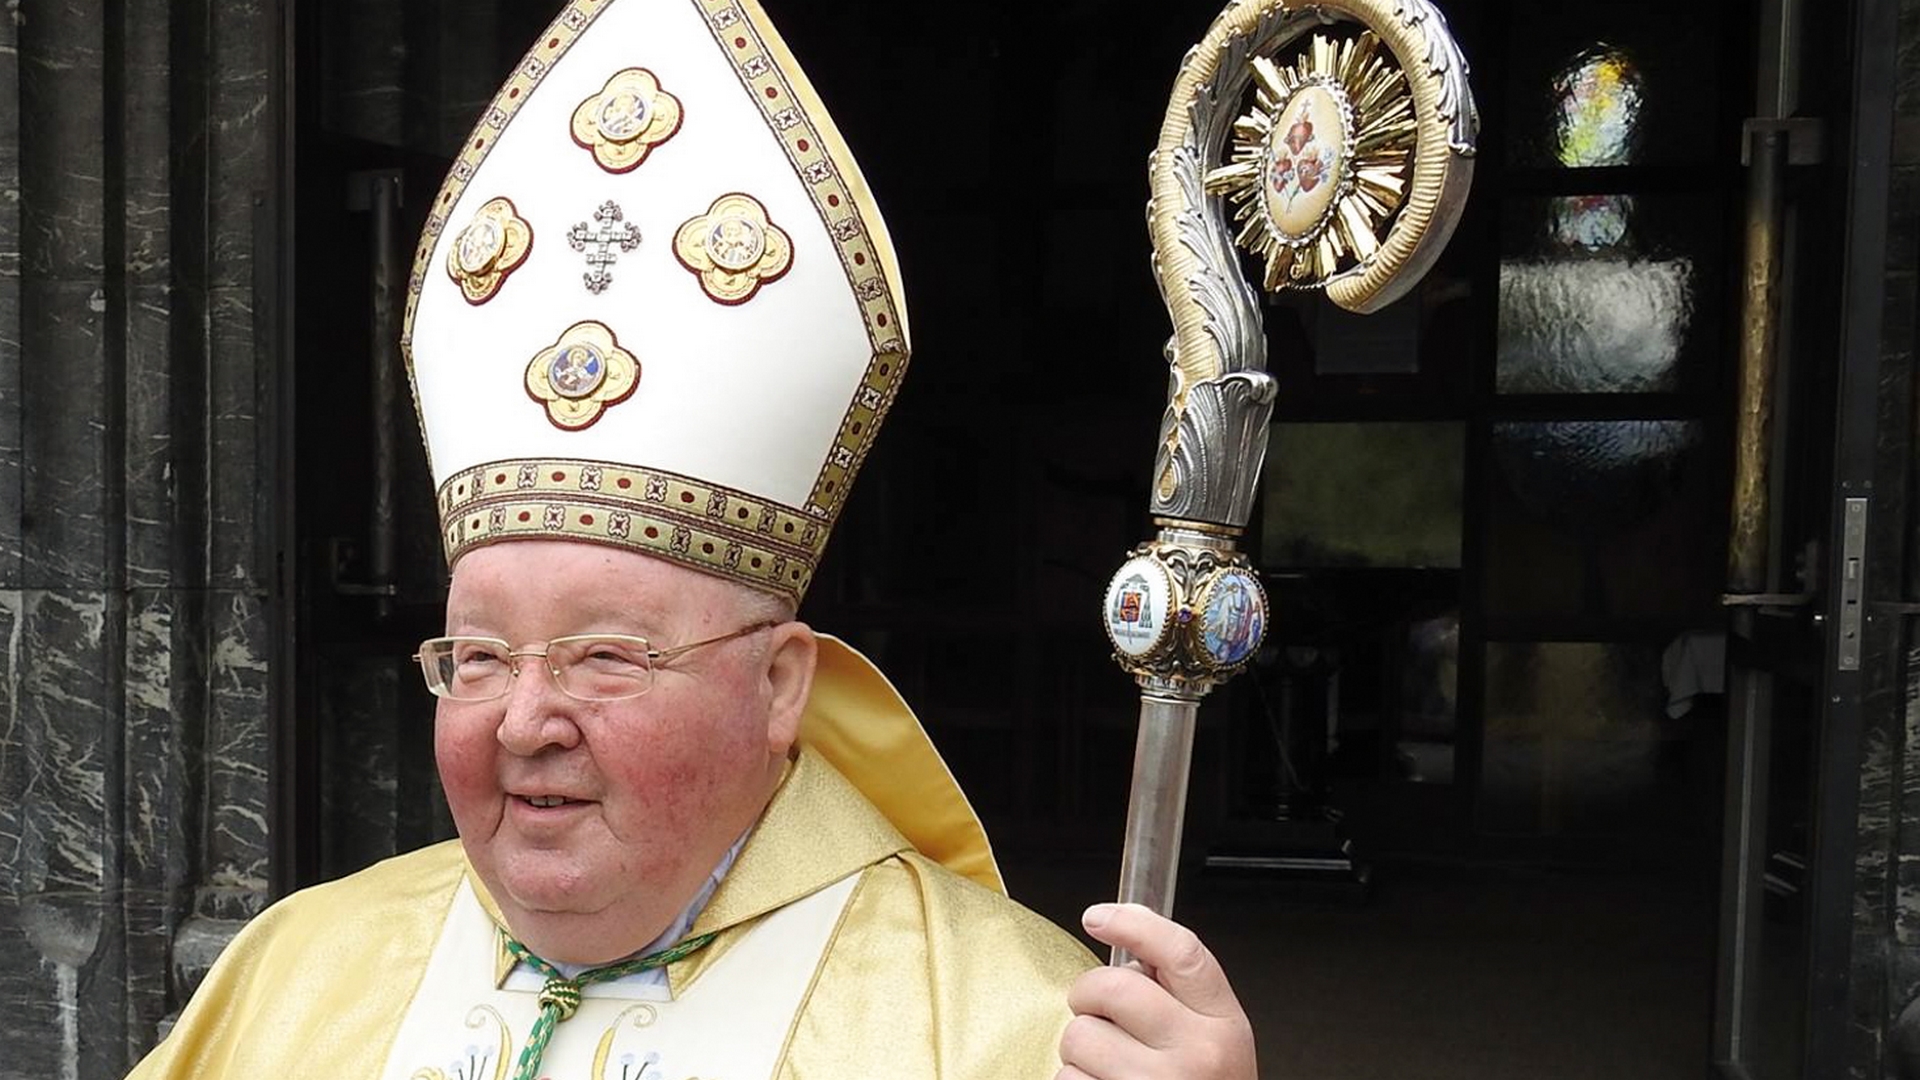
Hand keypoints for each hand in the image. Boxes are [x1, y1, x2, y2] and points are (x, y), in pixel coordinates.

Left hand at [1057, 903, 1256, 1079]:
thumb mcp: (1213, 1034)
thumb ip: (1179, 989)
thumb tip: (1126, 930)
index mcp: (1221, 1024)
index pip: (1181, 952)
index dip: (1133, 924)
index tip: (1099, 916)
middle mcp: (1196, 1055)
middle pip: (1111, 987)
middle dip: (1090, 995)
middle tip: (1100, 1012)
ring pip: (1078, 1037)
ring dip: (1080, 1050)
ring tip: (1110, 1066)